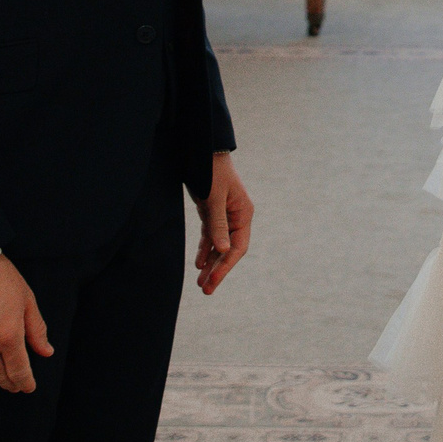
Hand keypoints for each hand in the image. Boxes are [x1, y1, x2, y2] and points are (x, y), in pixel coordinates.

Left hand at [197, 151, 252, 294]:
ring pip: (219, 246)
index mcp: (243, 215)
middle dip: (217, 270)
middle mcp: (237, 218)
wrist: (204, 151)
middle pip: (228, 250)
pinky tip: (199, 264)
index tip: (212, 282)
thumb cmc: (212, 172)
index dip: (225, 267)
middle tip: (205, 290)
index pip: (237, 248)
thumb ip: (218, 224)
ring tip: (200, 283)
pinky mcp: (212, 213)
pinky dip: (205, 249)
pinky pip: (210, 236)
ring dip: (210, 264)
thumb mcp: (214, 199)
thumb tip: (223, 250)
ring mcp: (225, 216)